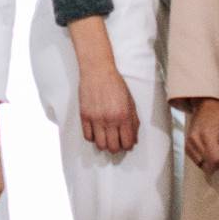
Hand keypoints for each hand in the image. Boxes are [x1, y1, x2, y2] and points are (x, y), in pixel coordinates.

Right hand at [66, 16, 138, 153]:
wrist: (98, 71)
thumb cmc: (116, 85)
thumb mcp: (130, 102)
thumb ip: (134, 121)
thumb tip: (134, 139)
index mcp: (124, 116)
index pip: (127, 142)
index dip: (128, 146)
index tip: (126, 143)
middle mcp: (110, 119)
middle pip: (113, 147)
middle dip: (116, 148)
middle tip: (116, 142)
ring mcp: (96, 118)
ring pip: (100, 145)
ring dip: (104, 144)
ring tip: (106, 138)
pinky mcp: (84, 116)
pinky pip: (88, 137)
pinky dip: (93, 137)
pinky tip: (96, 131)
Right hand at [182, 98, 218, 172]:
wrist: (206, 104)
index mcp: (206, 133)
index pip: (216, 159)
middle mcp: (194, 140)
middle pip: (210, 166)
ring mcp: (189, 144)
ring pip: (204, 166)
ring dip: (215, 163)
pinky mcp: (187, 147)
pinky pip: (199, 163)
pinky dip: (208, 161)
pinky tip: (214, 150)